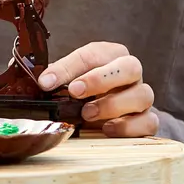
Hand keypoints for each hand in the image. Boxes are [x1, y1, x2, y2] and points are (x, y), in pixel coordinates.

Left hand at [38, 42, 157, 136]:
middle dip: (100, 79)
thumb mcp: (67, 81)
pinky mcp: (148, 120)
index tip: (46, 82)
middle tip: (74, 91)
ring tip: (87, 114)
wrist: (106, 115)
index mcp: (111, 55)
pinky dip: (128, 127)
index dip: (68, 67)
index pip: (93, 54)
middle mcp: (131, 74)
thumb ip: (53, 77)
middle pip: (130, 66)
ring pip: (142, 95)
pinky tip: (106, 129)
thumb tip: (35, 79)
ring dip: (112, 105)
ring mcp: (142, 97)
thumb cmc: (84, 92)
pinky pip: (148, 122)